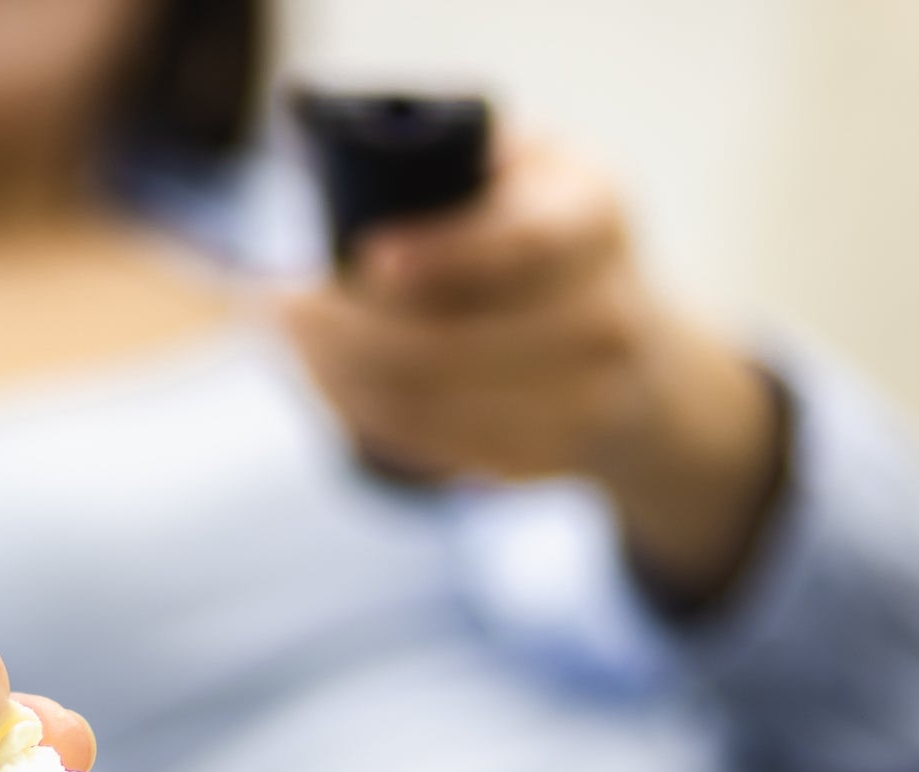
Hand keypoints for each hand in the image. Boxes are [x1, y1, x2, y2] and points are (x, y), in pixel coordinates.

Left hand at [284, 133, 784, 606]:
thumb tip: (337, 164)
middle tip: (279, 305)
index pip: (520, 243)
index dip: (442, 254)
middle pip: (449, 343)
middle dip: (342, 328)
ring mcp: (582, 401)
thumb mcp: (525, 172)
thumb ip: (457, 165)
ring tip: (288, 340)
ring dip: (333, 375)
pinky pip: (427, 444)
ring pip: (422, 402)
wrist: (639, 358)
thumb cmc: (545, 239)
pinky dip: (360, 413)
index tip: (367, 257)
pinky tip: (326, 381)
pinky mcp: (540, 461)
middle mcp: (607, 316)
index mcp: (596, 216)